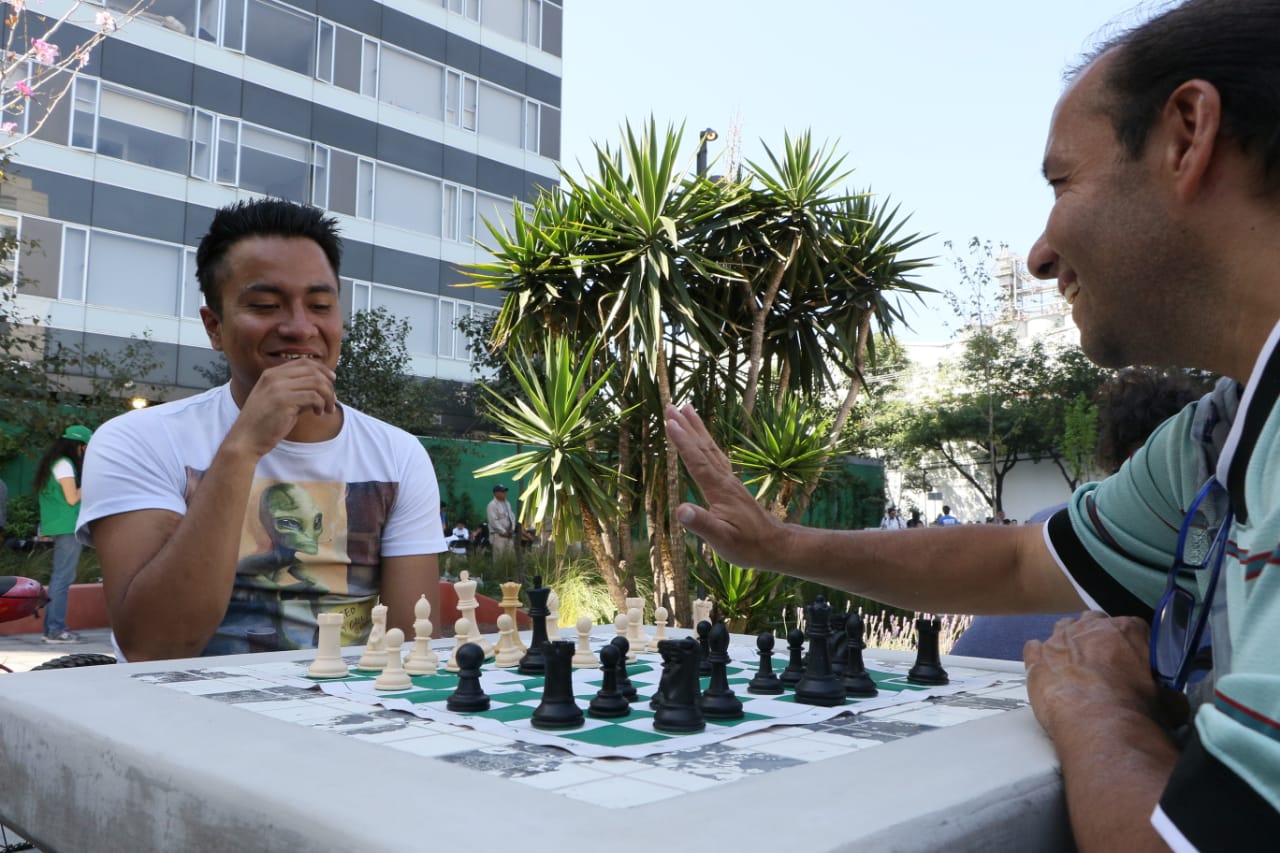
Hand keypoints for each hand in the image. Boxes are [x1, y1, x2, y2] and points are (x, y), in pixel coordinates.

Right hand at [228, 360, 336, 456]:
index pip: (304, 362)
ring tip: (327, 409)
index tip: (332, 380)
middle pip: (313, 370)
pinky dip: (321, 404)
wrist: (246, 439)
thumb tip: (324, 389)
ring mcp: (277, 388)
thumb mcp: (281, 401)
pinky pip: (313, 396)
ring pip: (316, 383)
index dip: (322, 369)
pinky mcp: (283, 401)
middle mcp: (274, 377)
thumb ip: (299, 392)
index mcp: (271, 374)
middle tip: (332, 400)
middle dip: (328, 384)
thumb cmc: (265, 423)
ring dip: (327, 396)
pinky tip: (318, 413)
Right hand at [664, 404, 785, 569]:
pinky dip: (707, 444)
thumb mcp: (722, 539)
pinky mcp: (733, 486)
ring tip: (688, 409)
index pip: (697, 461)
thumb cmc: (748, 546)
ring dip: (698, 429)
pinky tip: (705, 441)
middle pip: (704, 447)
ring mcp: (730, 481)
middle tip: (672, 405)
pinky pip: (717, 457)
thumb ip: (702, 524)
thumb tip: (680, 510)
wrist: (775, 545)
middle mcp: (725, 480)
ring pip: (712, 449)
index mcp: (719, 490)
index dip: (682, 441)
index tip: (669, 421)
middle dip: (687, 426)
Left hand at [1024, 611, 1188, 738]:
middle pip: (1093, 621)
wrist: (1097, 723)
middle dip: (1096, 636)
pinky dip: (1039, 657)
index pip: (1132, 626)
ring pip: (1062, 629)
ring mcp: (1059, 639)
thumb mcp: (1167, 701)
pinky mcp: (1036, 657)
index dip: (1131, 643)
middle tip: (1101, 662)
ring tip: (1072, 666)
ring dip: (1067, 643)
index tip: (1131, 659)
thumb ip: (1168, 693)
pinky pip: (1033, 648)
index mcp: (1127, 630)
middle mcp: (1090, 627)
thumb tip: (1173, 702)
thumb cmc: (1136, 710)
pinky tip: (1046, 671)